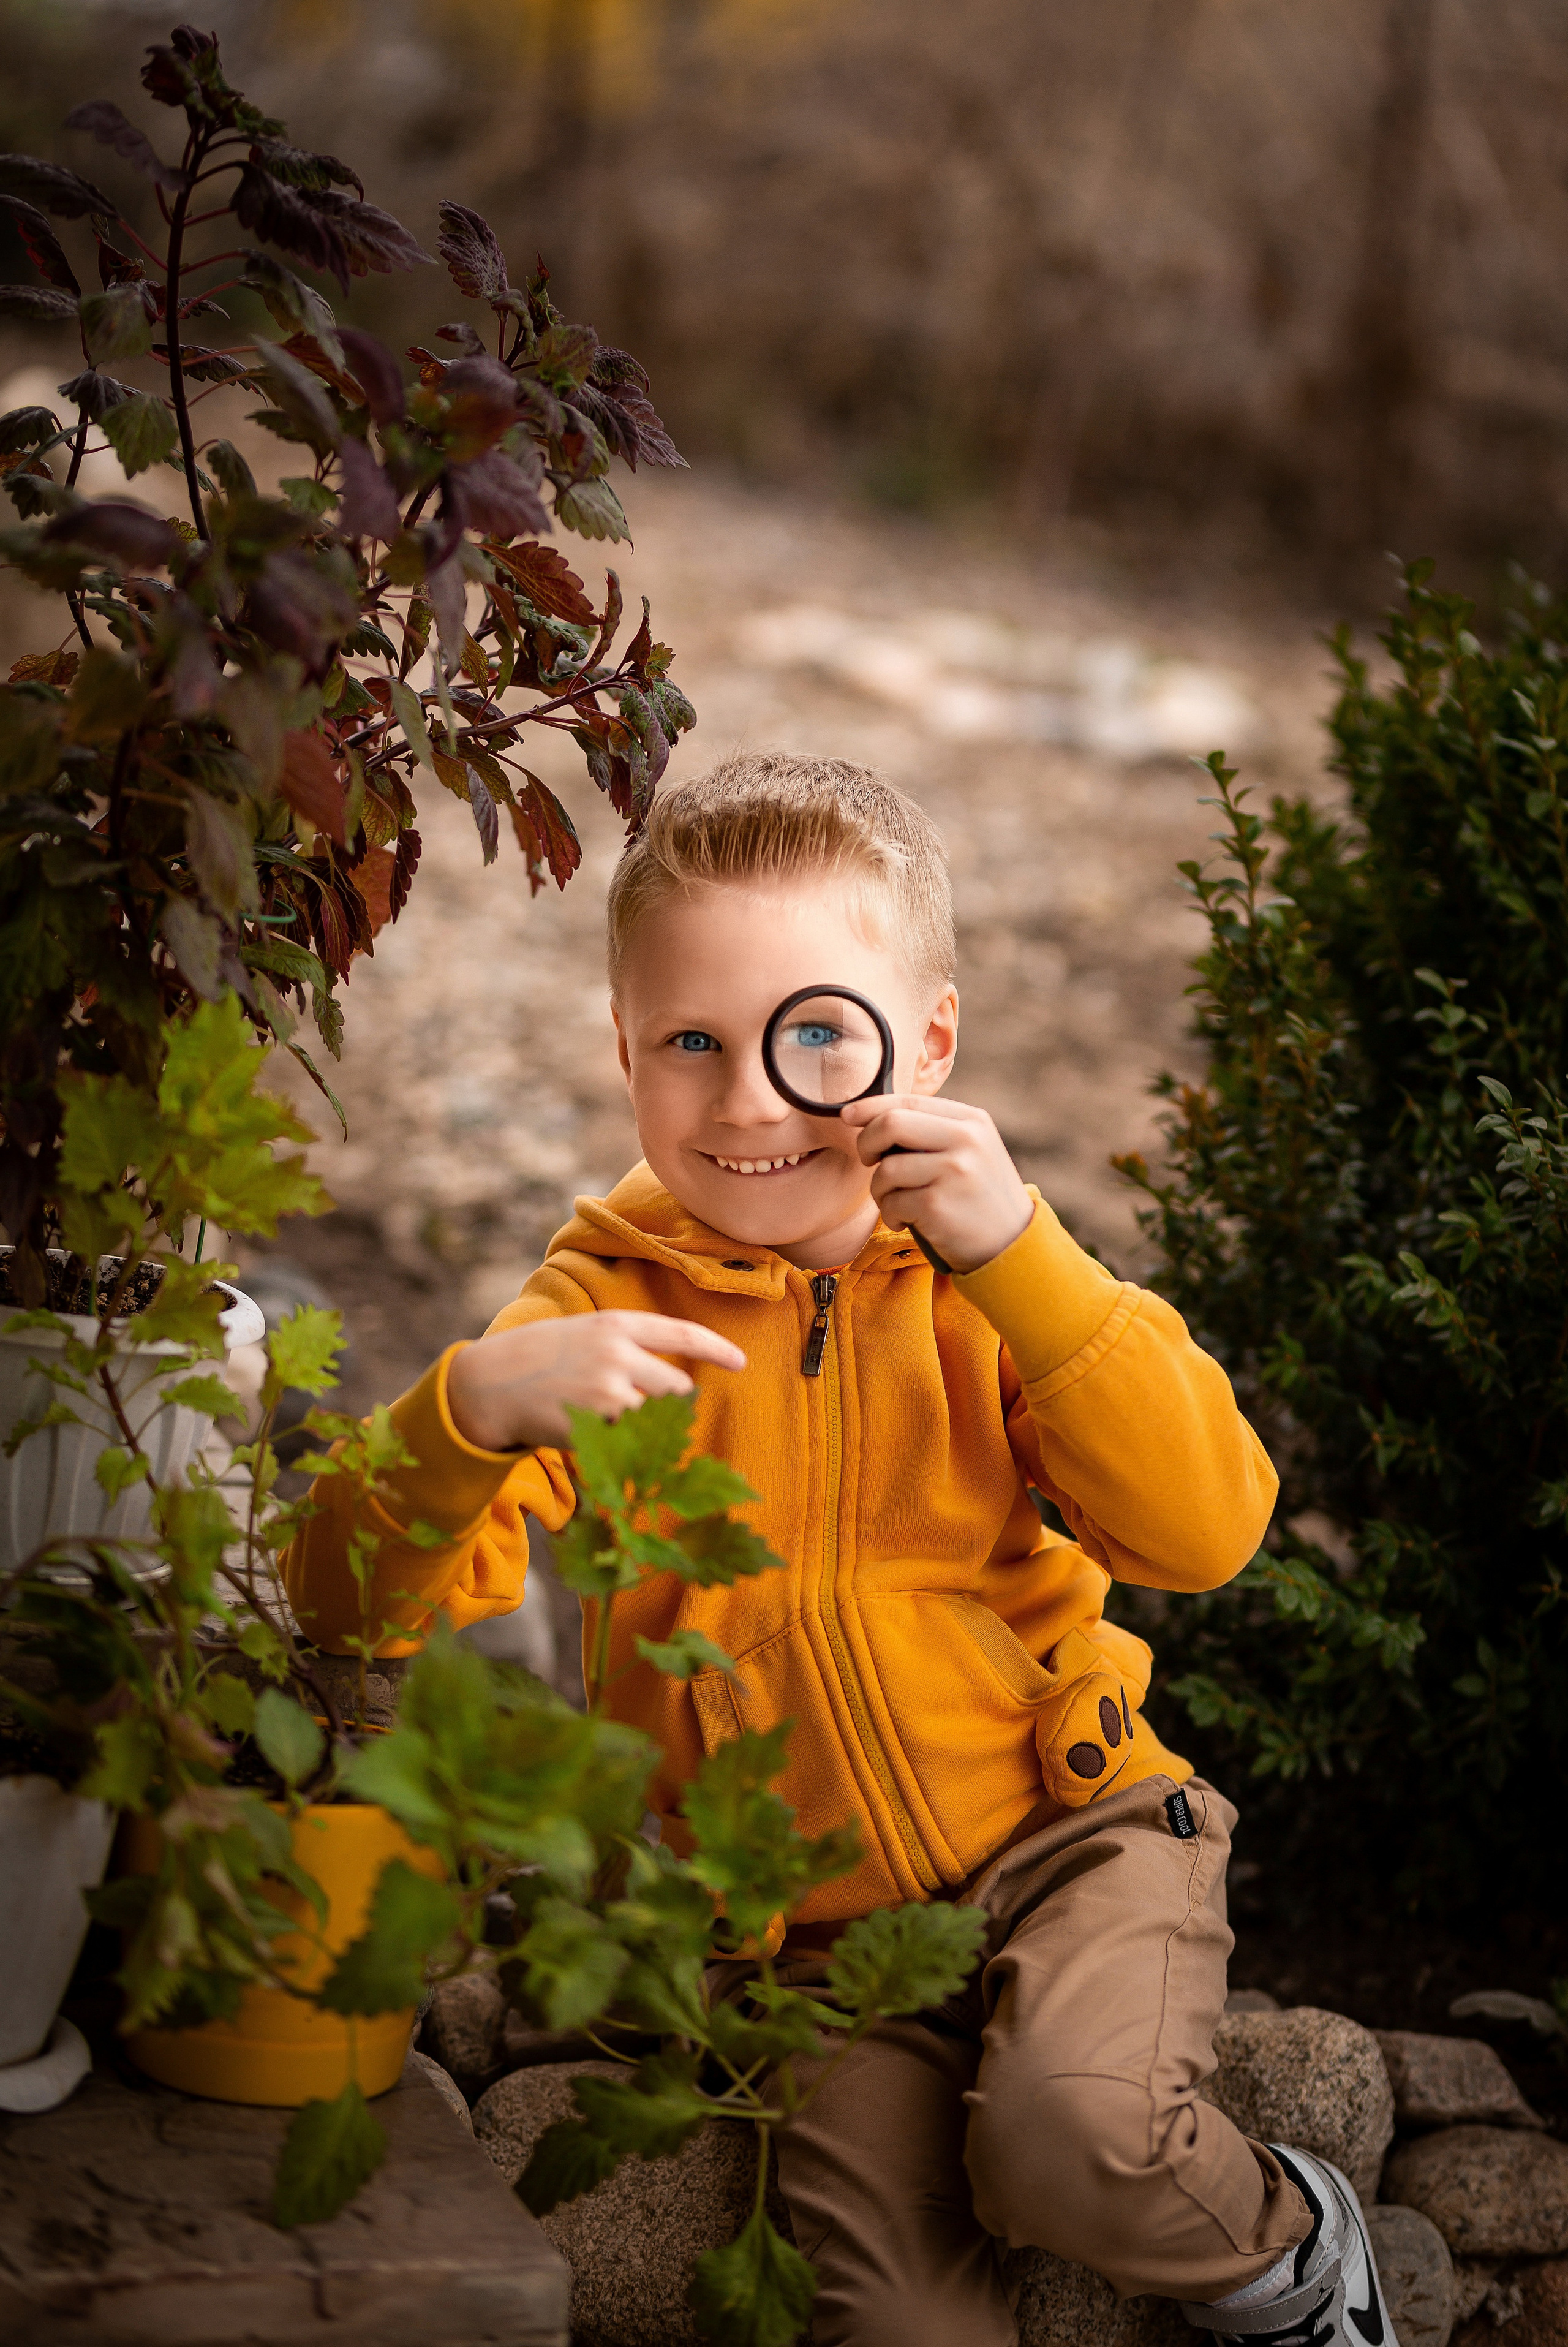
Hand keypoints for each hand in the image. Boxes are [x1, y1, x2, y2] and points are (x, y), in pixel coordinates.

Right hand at [446, 1312, 745, 1451]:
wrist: (489, 1383)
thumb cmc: (538, 1358)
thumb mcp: (583, 1332)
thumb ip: (624, 1344)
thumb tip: (671, 1373)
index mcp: (616, 1325)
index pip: (682, 1333)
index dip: (717, 1350)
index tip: (741, 1363)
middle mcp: (618, 1354)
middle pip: (677, 1388)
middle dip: (669, 1406)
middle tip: (640, 1412)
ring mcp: (607, 1391)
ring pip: (655, 1419)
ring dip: (645, 1429)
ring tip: (612, 1425)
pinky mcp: (595, 1425)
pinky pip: (629, 1442)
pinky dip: (624, 1447)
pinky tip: (598, 1439)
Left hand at [838, 1094, 1032, 1274]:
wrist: (1012, 1245)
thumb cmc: (979, 1196)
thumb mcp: (971, 1150)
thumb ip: (932, 1131)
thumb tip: (871, 1116)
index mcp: (971, 1120)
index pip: (908, 1100)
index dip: (869, 1106)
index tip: (847, 1115)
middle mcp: (966, 1140)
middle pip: (890, 1124)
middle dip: (866, 1143)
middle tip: (868, 1162)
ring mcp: (954, 1172)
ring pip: (886, 1169)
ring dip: (880, 1190)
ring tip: (897, 1203)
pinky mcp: (938, 1205)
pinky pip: (891, 1203)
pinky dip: (890, 1216)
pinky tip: (908, 1222)